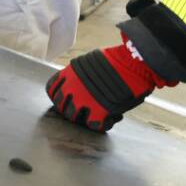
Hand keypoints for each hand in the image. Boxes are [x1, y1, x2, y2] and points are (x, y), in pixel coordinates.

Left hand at [46, 38, 170, 131]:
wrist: (133, 62)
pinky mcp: (99, 111)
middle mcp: (72, 88)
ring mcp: (84, 100)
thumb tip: (80, 82)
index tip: (64, 99)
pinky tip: (108, 120)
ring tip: (94, 116)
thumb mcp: (89, 62)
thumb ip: (80, 74)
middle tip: (80, 111)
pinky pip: (94, 125)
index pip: (51, 89)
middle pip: (60, 106)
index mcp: (68, 73)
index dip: (58, 95)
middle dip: (68, 109)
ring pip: (73, 117)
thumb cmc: (116, 59)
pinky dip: (101, 125)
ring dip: (83, 118)